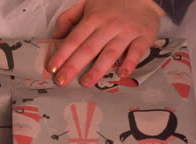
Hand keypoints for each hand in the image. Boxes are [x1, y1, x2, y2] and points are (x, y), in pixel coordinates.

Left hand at [47, 0, 163, 86]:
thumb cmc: (111, 4)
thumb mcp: (86, 4)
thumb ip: (68, 18)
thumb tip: (55, 37)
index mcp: (92, 19)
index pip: (74, 39)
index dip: (62, 54)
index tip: (52, 68)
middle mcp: (108, 26)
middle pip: (89, 48)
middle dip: (74, 66)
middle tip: (62, 81)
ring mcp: (126, 32)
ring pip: (110, 53)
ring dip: (98, 69)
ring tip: (86, 83)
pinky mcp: (143, 37)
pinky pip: (136, 52)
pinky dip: (130, 62)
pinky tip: (122, 74)